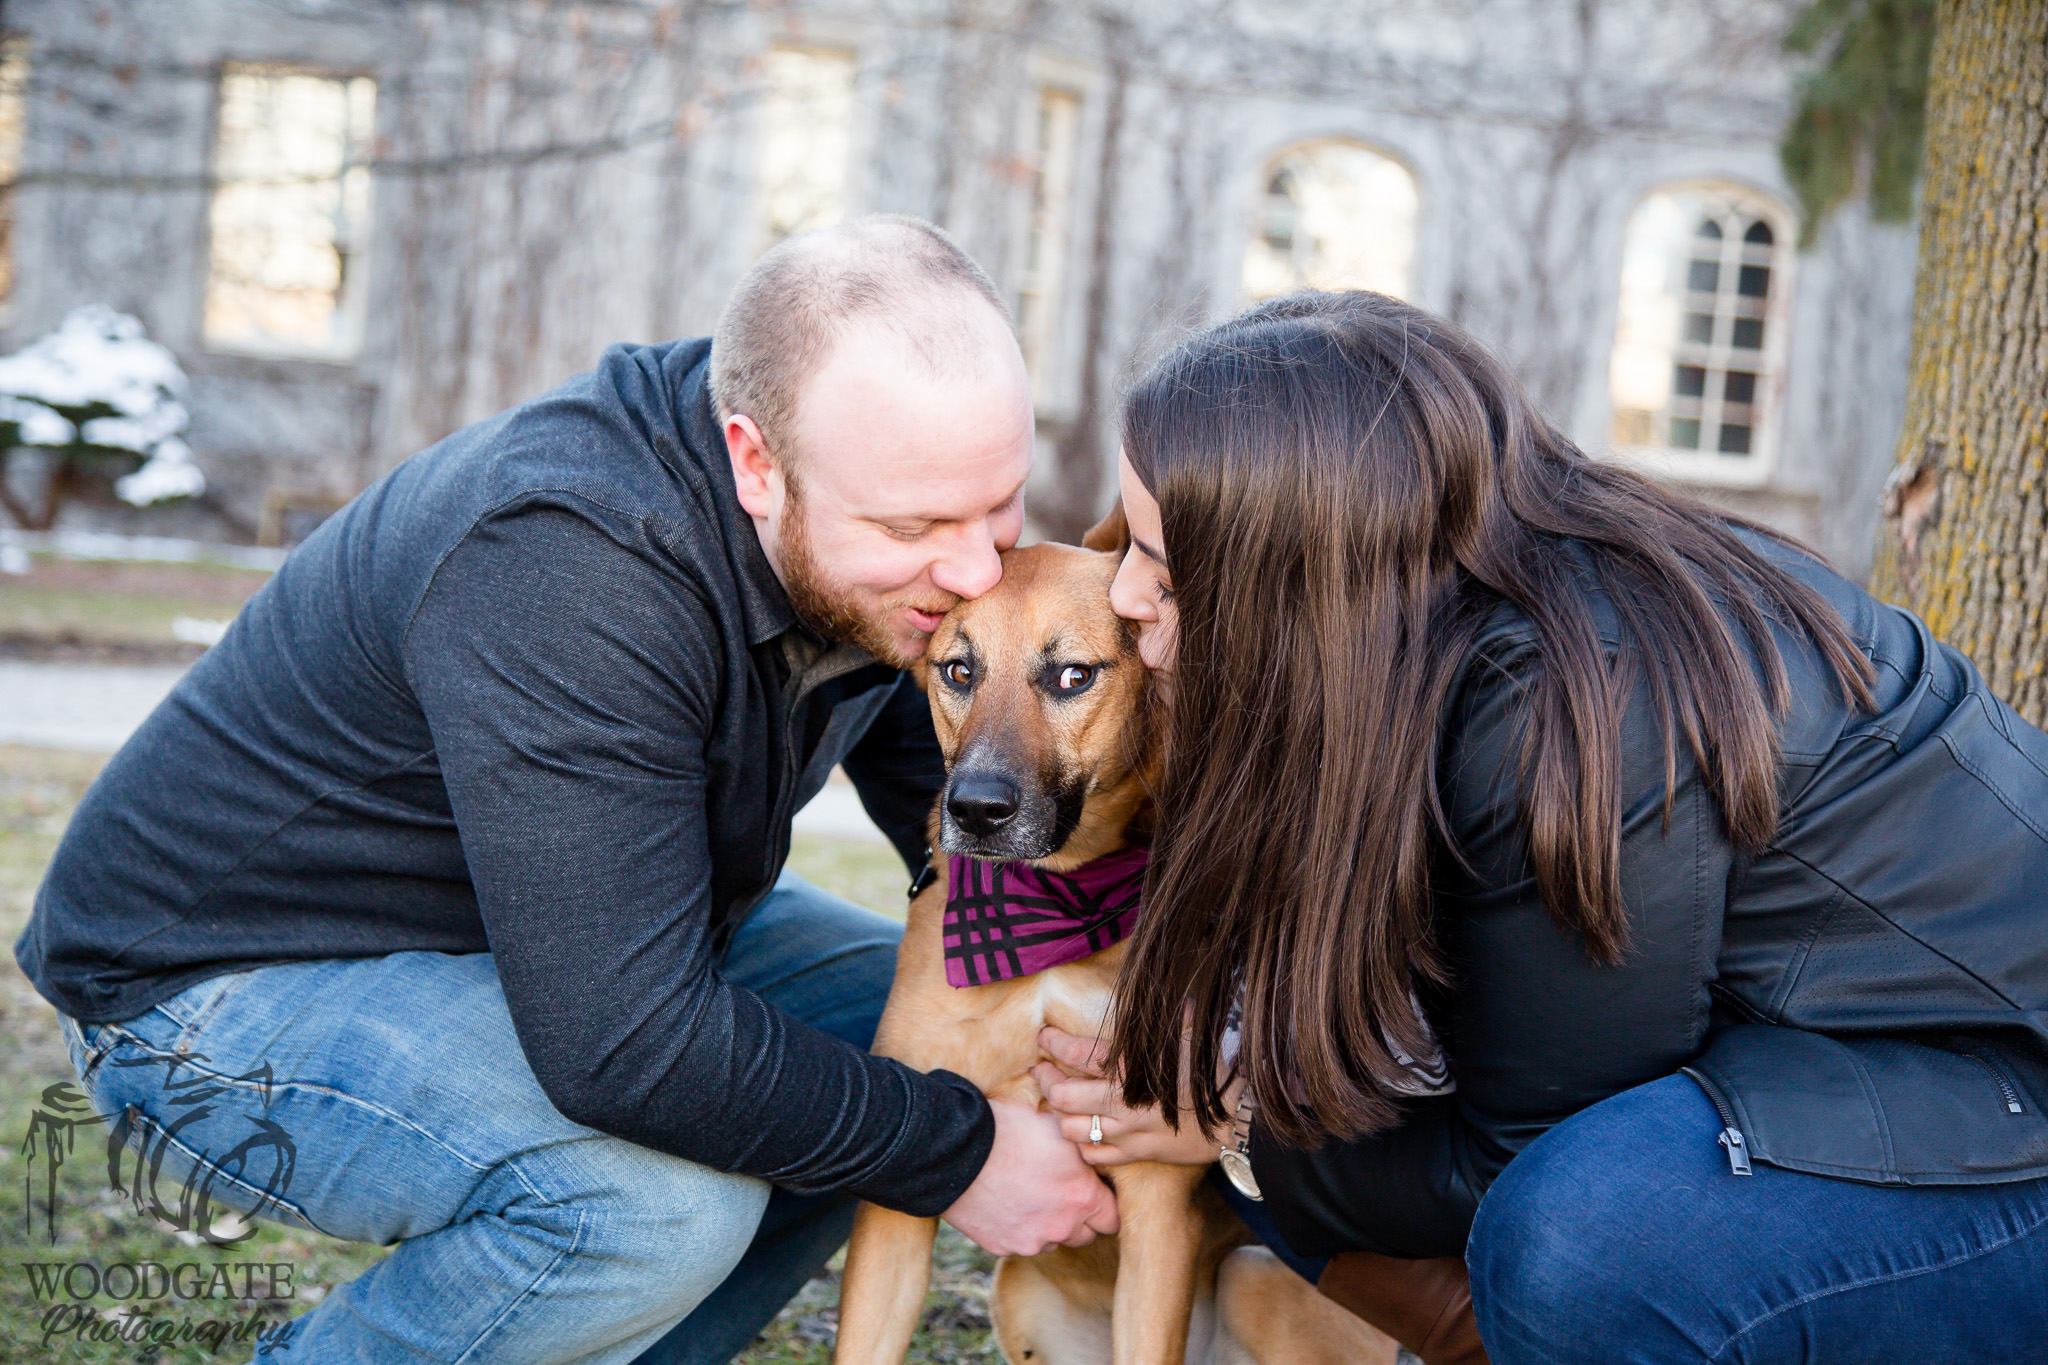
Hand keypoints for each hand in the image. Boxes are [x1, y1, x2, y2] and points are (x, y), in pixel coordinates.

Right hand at [943, 1095, 1120, 1255]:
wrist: (954, 1150)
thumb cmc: (1009, 1130)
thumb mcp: (1056, 1128)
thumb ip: (1082, 1149)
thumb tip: (1093, 1146)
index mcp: (1082, 1197)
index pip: (1113, 1218)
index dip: (1104, 1203)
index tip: (1092, 1189)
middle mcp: (1062, 1227)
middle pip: (1085, 1234)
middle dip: (1078, 1217)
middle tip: (1059, 1191)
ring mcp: (1031, 1241)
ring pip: (1052, 1240)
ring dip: (1048, 1224)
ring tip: (1027, 1194)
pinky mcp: (1003, 1248)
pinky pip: (1020, 1243)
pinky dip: (1017, 1228)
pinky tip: (1004, 1202)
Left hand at [1031, 1025, 1236, 1167]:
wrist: (1239, 1119)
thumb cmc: (1214, 1071)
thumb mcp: (1190, 1034)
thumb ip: (1167, 1013)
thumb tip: (1167, 991)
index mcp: (1131, 1066)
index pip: (1076, 1052)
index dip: (1053, 1043)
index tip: (1044, 1037)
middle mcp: (1123, 1100)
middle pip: (1062, 1095)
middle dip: (1046, 1080)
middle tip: (1041, 1071)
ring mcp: (1128, 1131)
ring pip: (1071, 1129)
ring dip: (1061, 1116)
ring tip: (1059, 1104)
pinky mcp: (1137, 1153)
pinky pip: (1094, 1156)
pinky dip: (1083, 1146)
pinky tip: (1084, 1134)